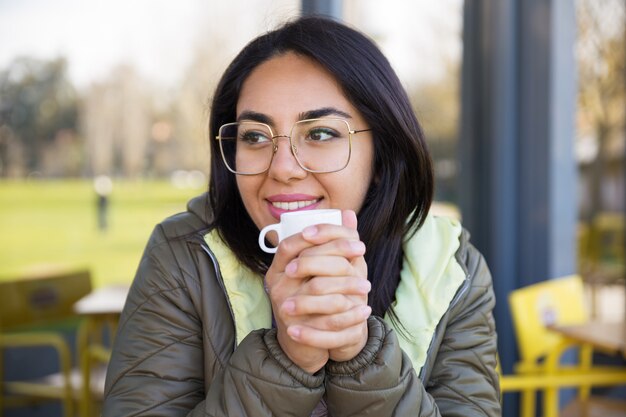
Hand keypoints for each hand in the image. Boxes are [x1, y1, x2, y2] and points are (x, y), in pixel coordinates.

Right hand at [265, 210, 370, 371]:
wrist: (302, 342)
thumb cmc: (314, 298)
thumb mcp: (323, 269)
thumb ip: (333, 244)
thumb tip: (349, 214)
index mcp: (280, 266)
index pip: (293, 243)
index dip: (320, 235)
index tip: (354, 238)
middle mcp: (277, 284)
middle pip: (306, 263)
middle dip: (339, 257)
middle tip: (363, 255)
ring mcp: (283, 306)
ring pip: (317, 290)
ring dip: (347, 286)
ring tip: (367, 286)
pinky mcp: (296, 329)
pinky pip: (325, 320)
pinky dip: (349, 315)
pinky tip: (365, 310)